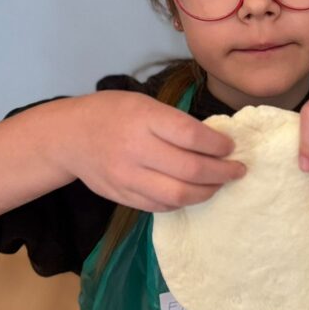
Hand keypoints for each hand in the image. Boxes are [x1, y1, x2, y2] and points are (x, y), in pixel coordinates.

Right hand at [55, 91, 245, 211]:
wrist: (70, 136)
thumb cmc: (113, 113)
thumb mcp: (144, 103)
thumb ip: (175, 122)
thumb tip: (214, 143)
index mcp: (144, 119)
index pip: (192, 136)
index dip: (218, 145)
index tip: (231, 146)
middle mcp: (136, 150)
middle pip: (190, 169)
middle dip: (222, 172)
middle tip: (237, 170)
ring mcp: (128, 177)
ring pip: (179, 195)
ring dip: (207, 192)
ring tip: (219, 184)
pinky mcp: (123, 197)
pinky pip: (161, 206)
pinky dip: (183, 202)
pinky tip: (193, 192)